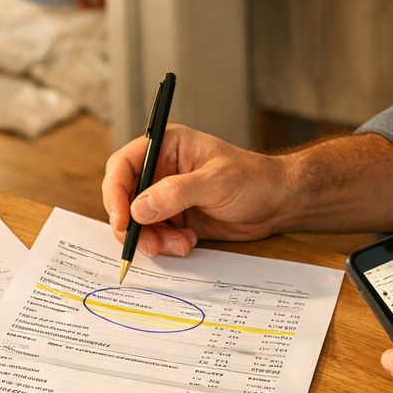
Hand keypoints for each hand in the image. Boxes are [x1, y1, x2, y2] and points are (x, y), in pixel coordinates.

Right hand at [101, 124, 289, 257]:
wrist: (278, 203)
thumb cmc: (253, 179)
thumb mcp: (216, 182)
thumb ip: (177, 193)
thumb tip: (139, 207)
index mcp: (166, 147)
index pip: (123, 165)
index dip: (114, 191)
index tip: (121, 218)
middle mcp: (161, 171)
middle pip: (124, 198)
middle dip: (133, 224)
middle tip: (149, 243)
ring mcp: (166, 197)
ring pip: (138, 223)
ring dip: (152, 239)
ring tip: (180, 245)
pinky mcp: (175, 219)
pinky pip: (155, 236)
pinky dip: (165, 245)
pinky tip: (188, 243)